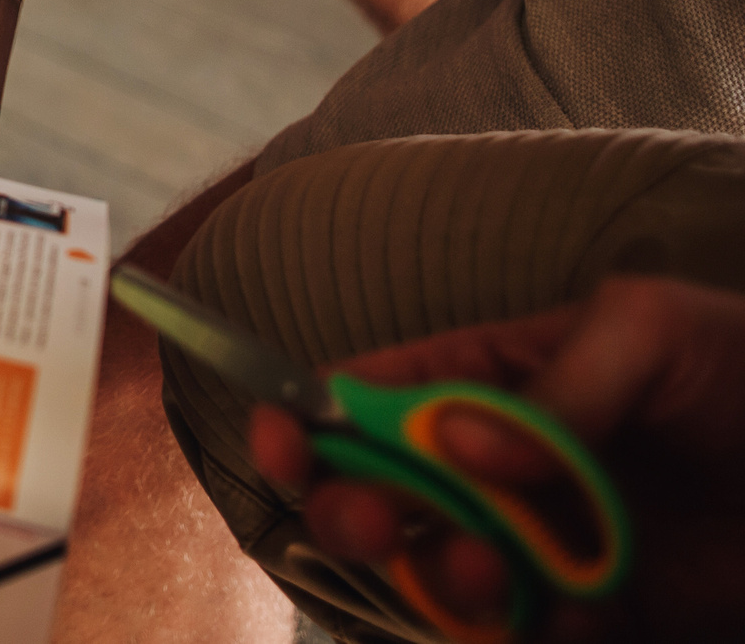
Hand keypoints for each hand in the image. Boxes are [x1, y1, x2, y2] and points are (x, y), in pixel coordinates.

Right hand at [251, 277, 744, 641]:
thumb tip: (465, 449)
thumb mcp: (654, 328)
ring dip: (435, 581)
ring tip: (488, 571)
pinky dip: (526, 632)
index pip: (369, 396)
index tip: (286, 442)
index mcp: (488, 383)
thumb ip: (554, 379)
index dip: (309, 417)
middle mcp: (497, 469)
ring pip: (436, 578)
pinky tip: (575, 609)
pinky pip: (523, 636)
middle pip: (378, 496)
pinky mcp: (593, 618)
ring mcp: (542, 547)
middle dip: (352, 511)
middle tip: (375, 523)